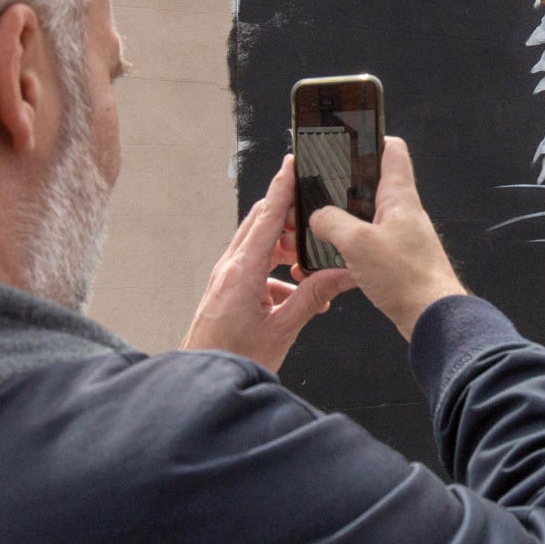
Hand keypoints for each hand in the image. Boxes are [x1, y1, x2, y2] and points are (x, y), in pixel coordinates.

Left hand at [180, 156, 356, 373]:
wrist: (203, 381)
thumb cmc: (234, 359)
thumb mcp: (282, 329)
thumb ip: (312, 297)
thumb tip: (342, 276)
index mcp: (243, 271)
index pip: (267, 217)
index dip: (282, 187)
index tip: (293, 163)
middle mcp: (230, 268)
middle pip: (261, 224)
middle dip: (289, 217)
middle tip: (314, 218)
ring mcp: (225, 278)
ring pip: (258, 246)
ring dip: (284, 249)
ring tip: (309, 268)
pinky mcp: (225, 290)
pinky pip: (253, 268)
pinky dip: (275, 274)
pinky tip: (293, 297)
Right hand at [307, 136, 465, 340]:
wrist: (432, 317)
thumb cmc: (406, 278)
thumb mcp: (357, 243)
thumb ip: (331, 222)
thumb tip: (318, 217)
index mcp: (399, 196)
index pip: (393, 150)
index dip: (373, 140)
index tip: (350, 140)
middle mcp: (403, 211)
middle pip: (374, 183)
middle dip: (346, 185)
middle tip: (321, 188)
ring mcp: (401, 235)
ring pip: (368, 215)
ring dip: (345, 219)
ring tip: (321, 224)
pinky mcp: (397, 258)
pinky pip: (370, 242)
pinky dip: (351, 245)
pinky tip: (336, 256)